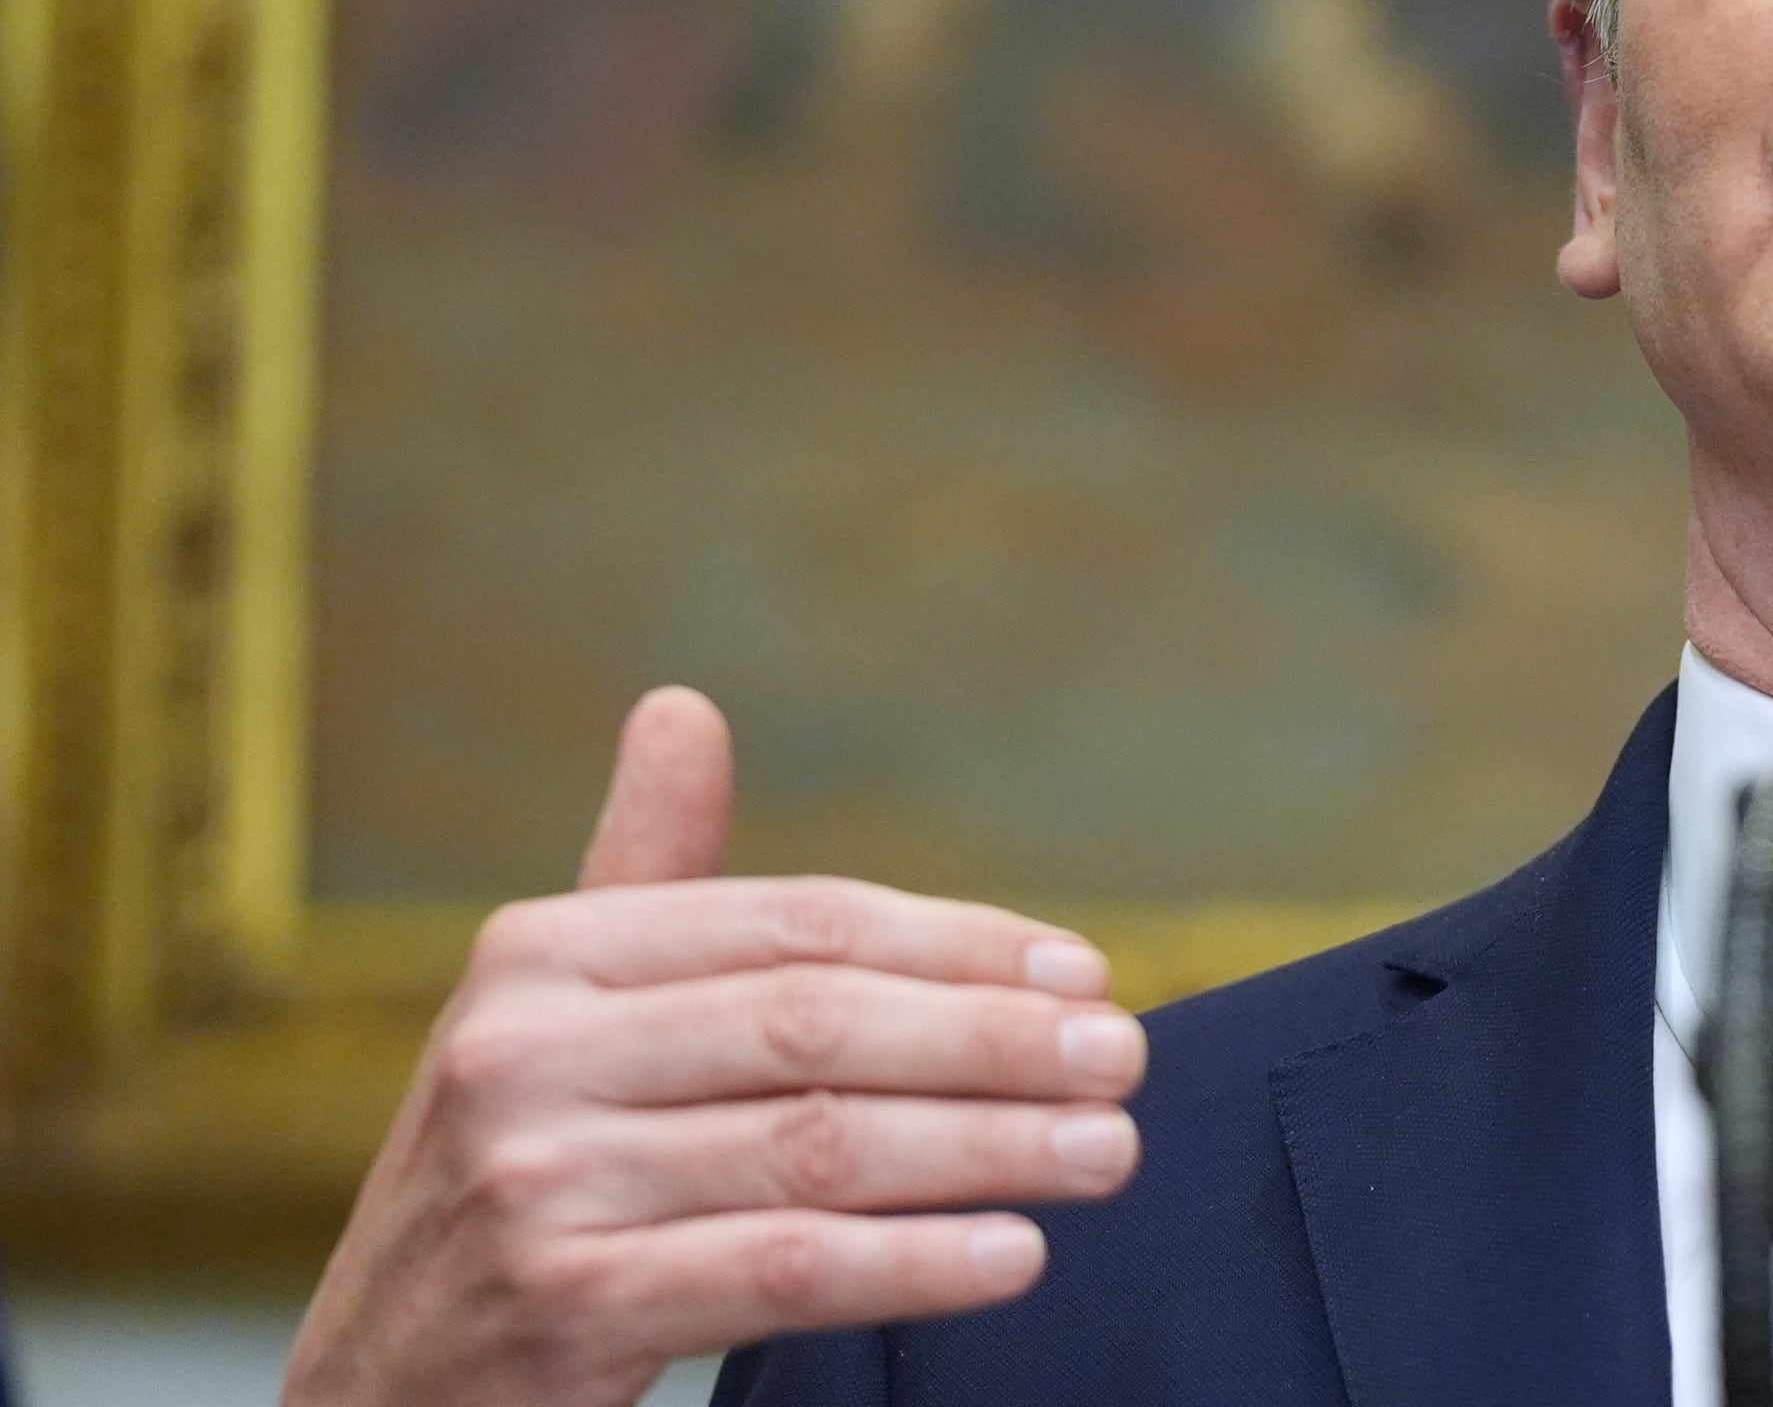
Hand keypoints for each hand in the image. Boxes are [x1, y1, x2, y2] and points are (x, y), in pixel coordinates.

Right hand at [285, 688, 1147, 1406]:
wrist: (374, 1391)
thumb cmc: (510, 1179)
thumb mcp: (551, 1019)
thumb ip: (644, 878)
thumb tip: (684, 707)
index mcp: (539, 958)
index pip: (797, 926)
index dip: (956, 944)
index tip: (1083, 970)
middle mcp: (520, 1056)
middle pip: (819, 1027)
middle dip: (996, 1040)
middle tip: (1123, 1058)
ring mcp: (534, 1185)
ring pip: (819, 1148)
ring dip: (989, 1148)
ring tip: (1105, 1150)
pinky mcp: (563, 1309)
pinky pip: (782, 1271)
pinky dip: (914, 1260)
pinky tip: (1013, 1253)